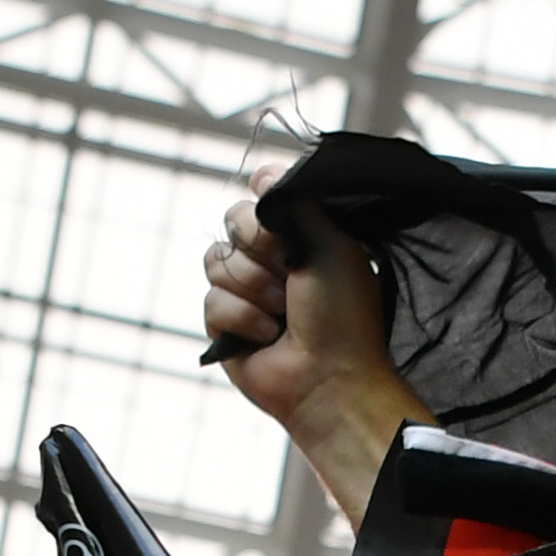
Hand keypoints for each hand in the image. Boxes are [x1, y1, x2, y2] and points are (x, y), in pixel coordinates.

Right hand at [202, 156, 415, 522]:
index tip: (278, 215)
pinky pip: (211, 300)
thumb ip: (299, 203)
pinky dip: (242, 318)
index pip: (262, 195)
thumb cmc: (344, 316)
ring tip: (282, 313)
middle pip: (233, 220)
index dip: (264, 202)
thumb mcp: (335, 244)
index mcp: (302, 236)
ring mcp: (246, 292)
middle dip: (259, 245)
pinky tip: (266, 337)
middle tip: (289, 272)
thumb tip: (261, 177)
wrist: (329, 378)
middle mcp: (273, 260)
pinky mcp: (225, 324)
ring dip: (254, 286)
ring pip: (217, 260)